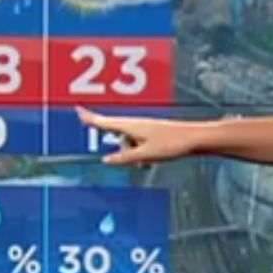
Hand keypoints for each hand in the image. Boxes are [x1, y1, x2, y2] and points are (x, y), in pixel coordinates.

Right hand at [76, 107, 201, 166]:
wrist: (194, 139)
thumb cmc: (171, 144)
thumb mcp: (145, 155)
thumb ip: (124, 158)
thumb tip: (106, 160)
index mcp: (131, 126)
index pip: (104, 122)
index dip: (90, 118)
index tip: (77, 110)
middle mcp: (135, 124)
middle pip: (116, 135)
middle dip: (120, 148)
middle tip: (135, 156)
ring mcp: (144, 128)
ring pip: (128, 142)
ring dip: (132, 153)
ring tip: (149, 162)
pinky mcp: (151, 133)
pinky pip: (138, 144)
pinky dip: (140, 153)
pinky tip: (152, 161)